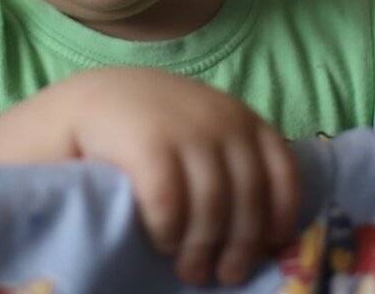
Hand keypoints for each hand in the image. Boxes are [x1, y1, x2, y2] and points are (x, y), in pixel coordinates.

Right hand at [60, 67, 300, 285]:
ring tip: (190, 271)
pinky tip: (161, 242)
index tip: (269, 247)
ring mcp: (185, 130)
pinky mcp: (148, 144)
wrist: (91, 99)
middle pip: (249, 197)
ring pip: (212, 206)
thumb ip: (232, 161)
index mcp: (242, 118)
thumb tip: (267, 233)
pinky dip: (169, 232)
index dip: (281, 214)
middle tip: (226, 275)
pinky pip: (170, 204)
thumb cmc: (153, 128)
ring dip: (203, 248)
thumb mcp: (203, 131)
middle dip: (241, 246)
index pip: (282, 171)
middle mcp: (221, 120)